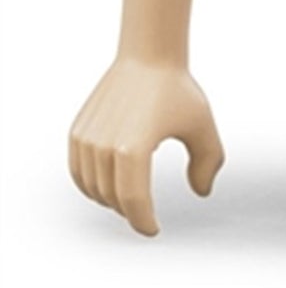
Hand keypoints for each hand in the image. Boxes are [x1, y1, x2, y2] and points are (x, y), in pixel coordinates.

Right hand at [69, 59, 224, 235]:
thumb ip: (207, 163)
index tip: (154, 230)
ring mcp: (86, 140)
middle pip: (113, 198)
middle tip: (145, 215)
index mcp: (134, 149)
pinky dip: (92, 186)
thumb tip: (202, 192)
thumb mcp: (203, 127)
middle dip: (130, 212)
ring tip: (129, 202)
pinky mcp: (77, 133)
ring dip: (110, 201)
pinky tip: (109, 187)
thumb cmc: (178, 90)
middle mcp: (104, 147)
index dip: (144, 221)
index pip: (134, 202)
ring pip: (93, 188)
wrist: (147, 58)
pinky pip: (79, 172)